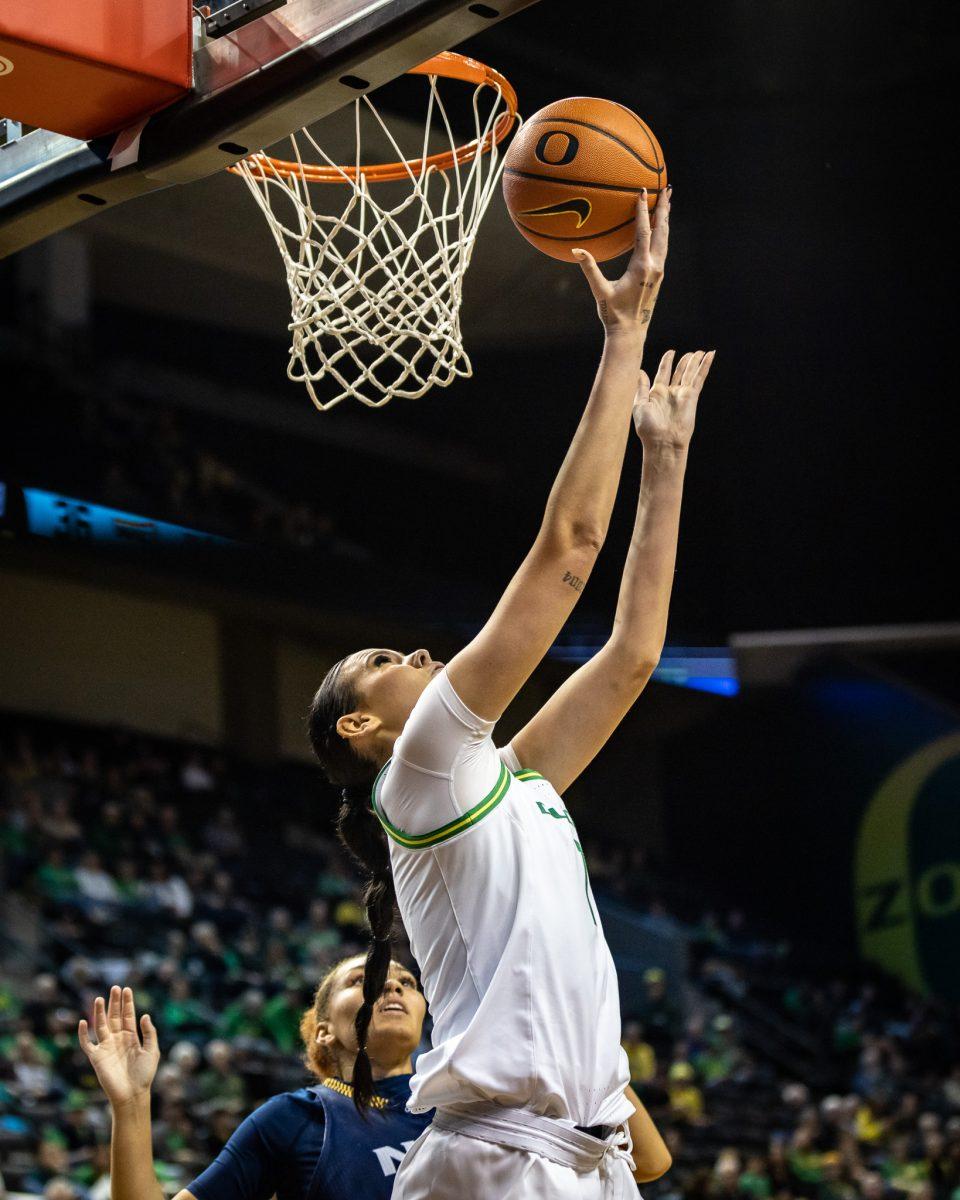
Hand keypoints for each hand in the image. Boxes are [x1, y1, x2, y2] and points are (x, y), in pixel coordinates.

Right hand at [78, 985, 159, 1107]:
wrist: (132, 1095)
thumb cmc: (144, 1075)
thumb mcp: (152, 1051)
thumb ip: (149, 1033)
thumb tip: (144, 1015)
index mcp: (131, 1037)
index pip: (128, 1016)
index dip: (127, 1003)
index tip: (127, 989)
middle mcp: (118, 1040)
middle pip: (114, 1017)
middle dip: (114, 1003)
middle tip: (115, 988)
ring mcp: (106, 1048)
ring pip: (101, 1026)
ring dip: (100, 1013)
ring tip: (100, 998)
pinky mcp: (96, 1058)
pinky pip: (87, 1044)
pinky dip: (83, 1034)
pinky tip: (83, 1022)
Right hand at [573, 186, 669, 335]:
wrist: (630, 332)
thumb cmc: (614, 314)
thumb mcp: (600, 291)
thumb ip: (589, 269)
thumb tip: (576, 250)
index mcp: (642, 267)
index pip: (644, 232)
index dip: (643, 210)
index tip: (643, 192)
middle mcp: (655, 266)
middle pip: (662, 230)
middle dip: (664, 209)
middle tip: (667, 188)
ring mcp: (659, 271)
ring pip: (665, 238)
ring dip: (665, 219)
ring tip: (666, 203)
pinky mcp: (658, 275)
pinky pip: (662, 247)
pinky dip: (662, 233)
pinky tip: (659, 228)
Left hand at [633, 349, 714, 448]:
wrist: (662, 441)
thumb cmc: (648, 428)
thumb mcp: (640, 404)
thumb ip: (641, 387)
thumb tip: (640, 371)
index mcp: (657, 393)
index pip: (664, 373)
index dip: (667, 362)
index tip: (671, 352)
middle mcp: (671, 393)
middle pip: (680, 372)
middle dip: (685, 362)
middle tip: (691, 353)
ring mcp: (682, 394)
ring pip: (691, 373)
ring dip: (696, 362)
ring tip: (701, 352)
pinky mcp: (692, 396)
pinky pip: (699, 378)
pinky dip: (704, 367)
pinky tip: (709, 356)